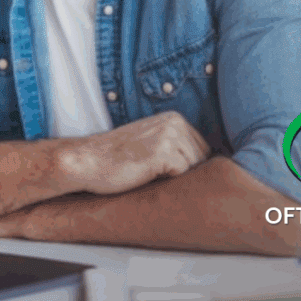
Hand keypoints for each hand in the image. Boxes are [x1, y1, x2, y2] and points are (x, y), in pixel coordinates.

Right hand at [55, 111, 210, 194]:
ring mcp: (169, 136)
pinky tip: (146, 176)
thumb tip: (212, 169)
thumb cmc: (118, 159)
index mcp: (174, 118)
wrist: (88, 161)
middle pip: (203, 159)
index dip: (188, 167)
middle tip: (156, 176)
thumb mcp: (152, 142)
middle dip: (185, 173)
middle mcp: (175, 123)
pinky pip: (183, 174)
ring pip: (195, 168)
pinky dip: (168, 182)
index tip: (163, 170)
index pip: (203, 149)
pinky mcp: (163, 153)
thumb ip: (177, 147)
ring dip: (176, 178)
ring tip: (150, 176)